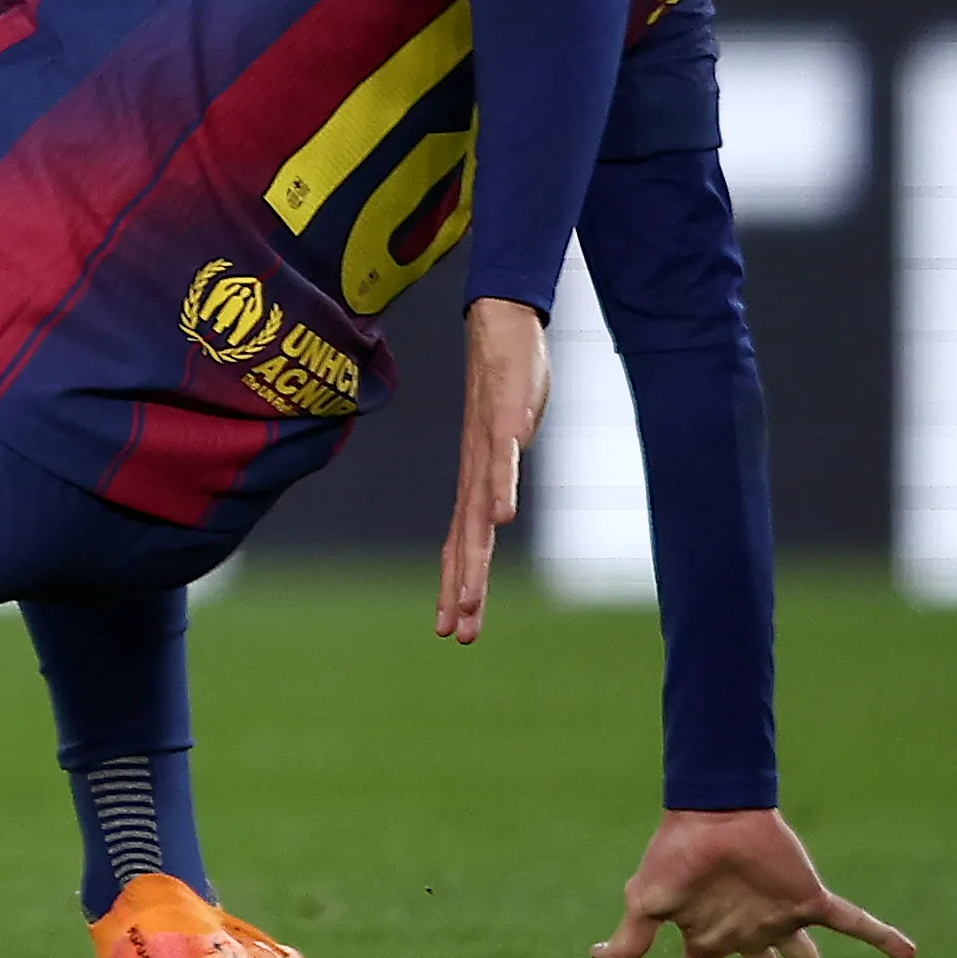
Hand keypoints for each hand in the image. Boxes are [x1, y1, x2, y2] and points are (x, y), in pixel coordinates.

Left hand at [433, 295, 546, 643]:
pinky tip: (504, 519)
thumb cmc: (504, 384)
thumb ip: (503, 474)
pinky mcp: (504, 418)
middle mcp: (475, 469)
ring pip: (478, 509)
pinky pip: (503, 459)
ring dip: (474, 554)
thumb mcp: (506, 439)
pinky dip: (502, 489)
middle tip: (454, 632)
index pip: (460, 540)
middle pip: (464, 538)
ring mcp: (487, 445)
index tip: (451, 625)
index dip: (455, 583)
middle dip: (459, 587)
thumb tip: (500, 510)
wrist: (499, 325)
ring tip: (469, 595)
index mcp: (476, 479)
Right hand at [593, 806, 913, 957]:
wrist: (715, 811)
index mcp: (709, 934)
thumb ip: (634, 934)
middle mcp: (747, 930)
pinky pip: (852, 923)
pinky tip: (908, 954)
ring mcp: (779, 915)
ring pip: (806, 955)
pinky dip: (881, 939)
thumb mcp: (648, 897)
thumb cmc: (677, 853)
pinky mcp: (809, 898)